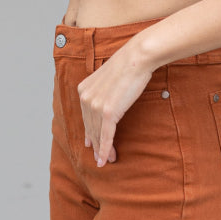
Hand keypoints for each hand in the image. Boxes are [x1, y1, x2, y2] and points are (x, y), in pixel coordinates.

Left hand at [76, 42, 153, 166]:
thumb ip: (103, 92)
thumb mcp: (108, 79)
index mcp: (84, 90)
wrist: (136, 58)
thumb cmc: (128, 66)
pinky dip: (106, 150)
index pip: (86, 117)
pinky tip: (107, 159)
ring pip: (98, 134)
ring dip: (102, 150)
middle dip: (96, 145)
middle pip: (91, 128)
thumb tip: (107, 103)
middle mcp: (86, 98)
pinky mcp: (108, 112)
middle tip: (100, 158)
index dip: (90, 133)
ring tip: (107, 161)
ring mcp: (96, 106)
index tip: (90, 144)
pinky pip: (106, 136)